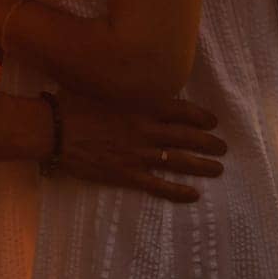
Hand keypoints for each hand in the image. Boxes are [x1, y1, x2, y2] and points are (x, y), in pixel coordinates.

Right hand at [55, 90, 226, 202]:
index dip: (201, 117)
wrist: (54, 129)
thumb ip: (127, 89)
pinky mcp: (127, 175)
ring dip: (202, 166)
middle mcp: (146, 129)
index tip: (214, 121)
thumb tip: (139, 83)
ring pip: (179, 161)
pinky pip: (159, 185)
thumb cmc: (74, 103)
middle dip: (209, 143)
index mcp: (142, 106)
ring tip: (217, 169)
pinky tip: (194, 195)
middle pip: (187, 137)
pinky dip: (179, 191)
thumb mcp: (105, 86)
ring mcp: (138, 154)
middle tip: (223, 148)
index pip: (182, 110)